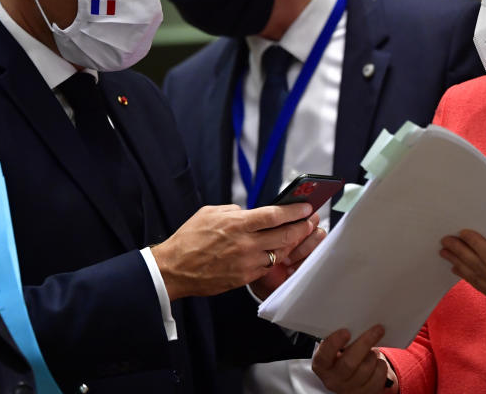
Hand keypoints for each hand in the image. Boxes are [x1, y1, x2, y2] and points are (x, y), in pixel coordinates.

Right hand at [152, 202, 314, 298]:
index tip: (306, 207)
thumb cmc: (189, 239)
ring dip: (291, 244)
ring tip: (299, 236)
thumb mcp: (210, 213)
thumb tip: (250, 213)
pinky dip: (274, 258)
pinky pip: (266, 267)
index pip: (274, 215)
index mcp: (237, 224)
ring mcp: (246, 263)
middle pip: (284, 235)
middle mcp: (245, 244)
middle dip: (302, 227)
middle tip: (311, 221)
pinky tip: (277, 252)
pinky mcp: (244, 278)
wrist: (174, 269)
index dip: (294, 211)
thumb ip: (234, 211)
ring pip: (279, 253)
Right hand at [312, 326, 397, 392]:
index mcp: (321, 365)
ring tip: (372, 350)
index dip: (334, 343)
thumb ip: (339, 338)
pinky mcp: (365, 393)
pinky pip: (378, 377)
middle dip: (365, 343)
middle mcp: (333, 380)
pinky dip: (381, 365)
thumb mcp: (335, 349)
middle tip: (378, 329)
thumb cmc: (341, 356)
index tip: (346, 331)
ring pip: (366, 369)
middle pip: (349, 363)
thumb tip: (355, 321)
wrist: (349, 378)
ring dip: (373, 355)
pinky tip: (376, 362)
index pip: (324, 355)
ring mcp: (349, 389)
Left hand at [440, 229, 485, 330]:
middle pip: (478, 269)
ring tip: (446, 253)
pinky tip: (460, 269)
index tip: (462, 232)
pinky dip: (469, 277)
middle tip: (445, 241)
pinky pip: (483, 288)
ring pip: (477, 280)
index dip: (474, 244)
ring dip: (460, 264)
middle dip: (460, 253)